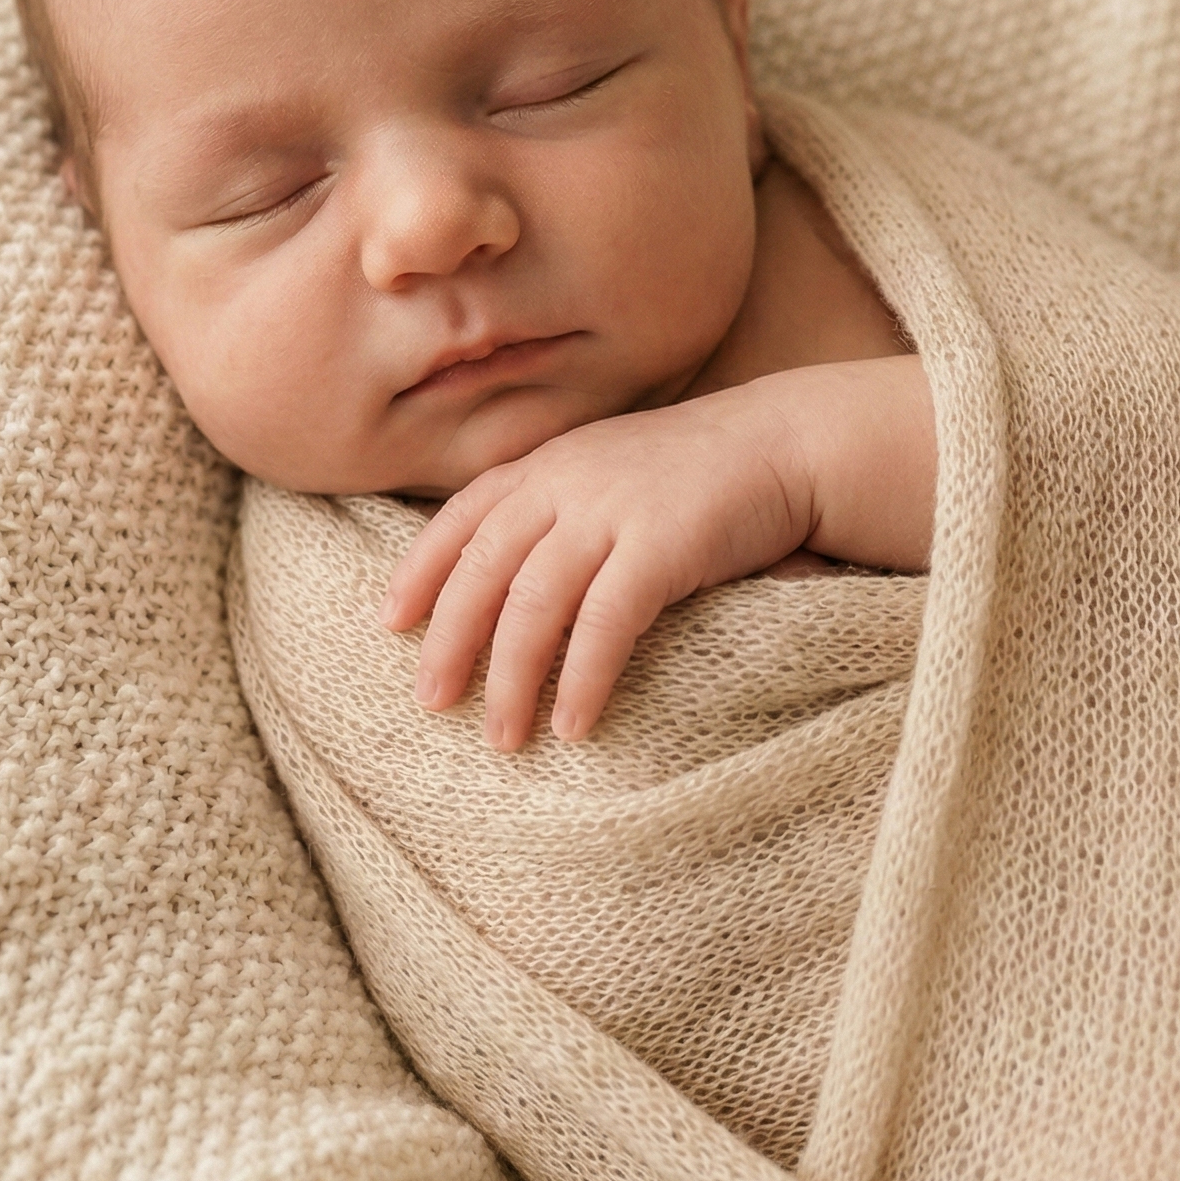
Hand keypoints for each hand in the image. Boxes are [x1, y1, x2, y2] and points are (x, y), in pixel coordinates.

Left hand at [380, 379, 817, 751]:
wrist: (790, 442)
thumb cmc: (703, 471)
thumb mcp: (614, 470)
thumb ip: (563, 504)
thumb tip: (515, 573)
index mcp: (550, 463)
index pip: (464, 517)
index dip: (421, 569)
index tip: (390, 622)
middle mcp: (568, 482)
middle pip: (484, 568)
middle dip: (450, 639)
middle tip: (430, 702)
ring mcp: (612, 511)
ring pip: (534, 603)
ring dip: (510, 678)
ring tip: (501, 738)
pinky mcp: (661, 545)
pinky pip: (606, 623)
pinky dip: (582, 678)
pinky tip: (572, 724)